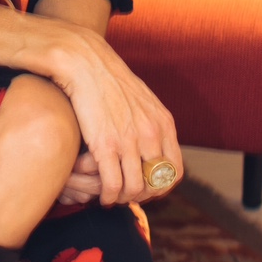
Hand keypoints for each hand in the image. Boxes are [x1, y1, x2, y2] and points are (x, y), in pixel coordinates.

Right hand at [7, 21, 180, 206]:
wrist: (86, 63)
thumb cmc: (110, 81)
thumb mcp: (142, 101)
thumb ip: (151, 124)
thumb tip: (153, 146)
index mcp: (163, 124)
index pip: (175, 172)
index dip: (162, 188)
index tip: (147, 189)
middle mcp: (151, 134)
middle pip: (155, 184)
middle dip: (141, 196)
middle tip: (126, 196)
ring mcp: (129, 140)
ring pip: (134, 189)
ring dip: (123, 199)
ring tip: (113, 198)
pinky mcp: (105, 144)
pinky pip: (113, 184)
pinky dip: (108, 196)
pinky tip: (102, 196)